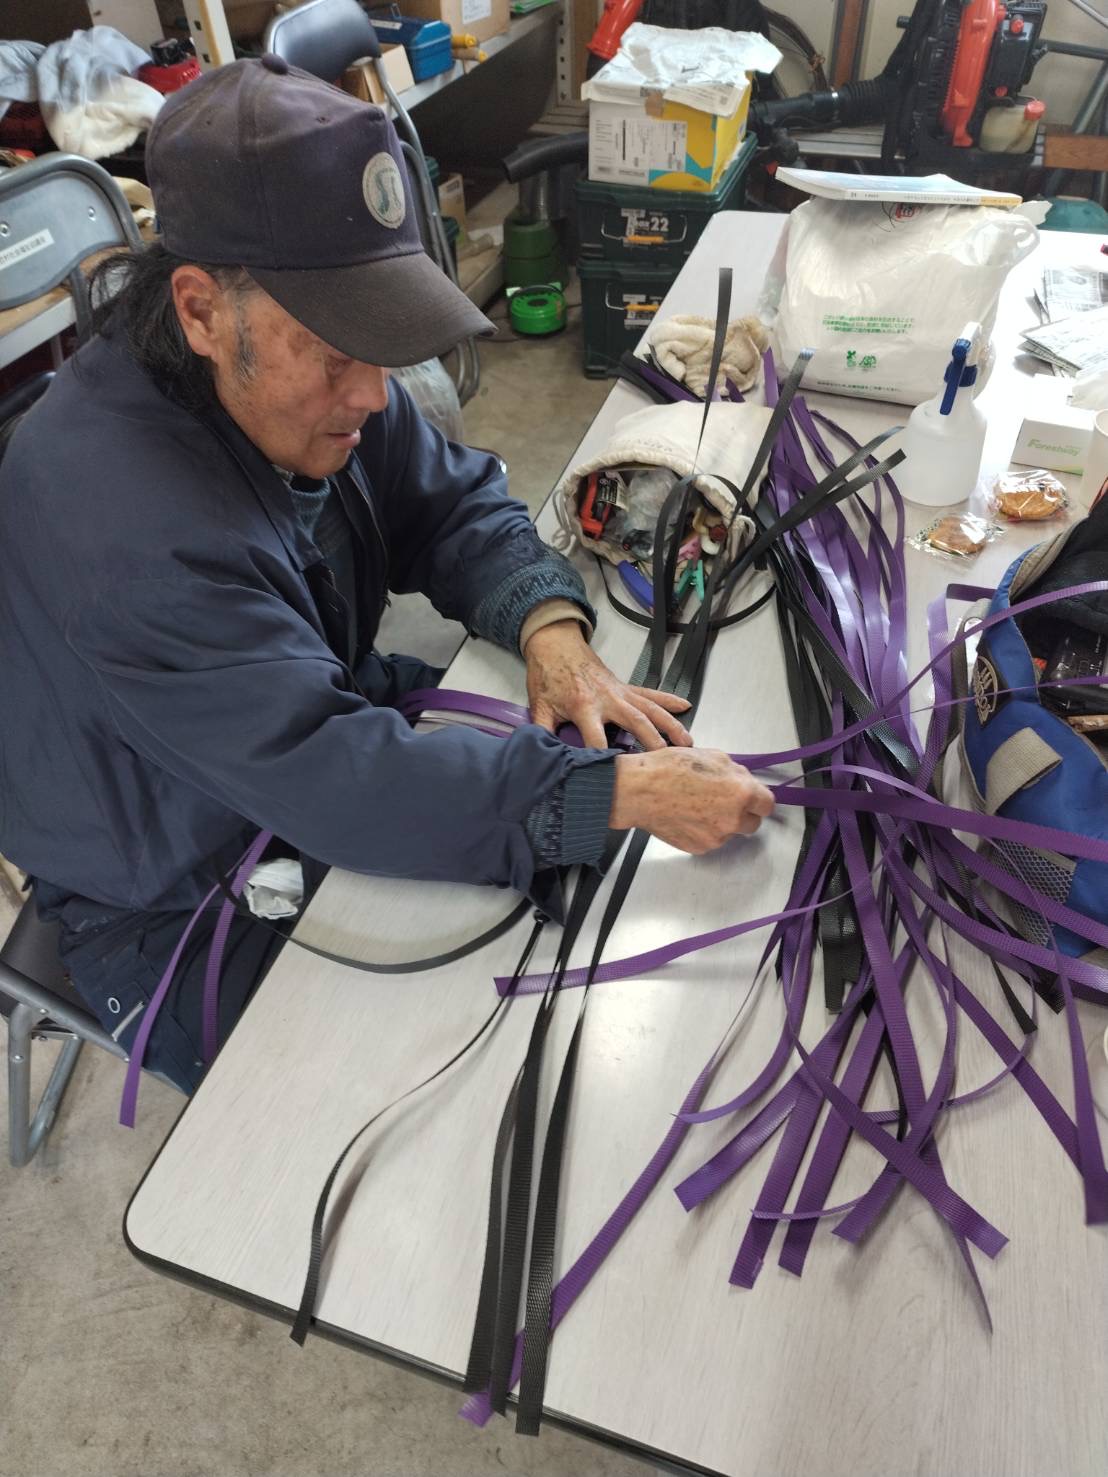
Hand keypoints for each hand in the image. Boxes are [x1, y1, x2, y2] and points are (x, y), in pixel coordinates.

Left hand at [524, 619, 691, 750]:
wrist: (554, 644)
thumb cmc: (547, 675)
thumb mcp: (539, 707)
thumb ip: (542, 734)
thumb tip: (542, 759)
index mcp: (584, 706)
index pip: (596, 740)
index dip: (603, 760)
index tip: (612, 777)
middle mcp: (607, 699)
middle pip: (636, 723)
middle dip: (652, 742)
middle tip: (666, 762)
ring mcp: (619, 692)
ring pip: (650, 709)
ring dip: (670, 724)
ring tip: (686, 743)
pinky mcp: (624, 686)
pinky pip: (649, 693)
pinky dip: (667, 699)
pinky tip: (685, 706)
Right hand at [609, 748, 774, 852]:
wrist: (639, 791)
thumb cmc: (669, 769)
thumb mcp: (711, 755)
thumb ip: (735, 771)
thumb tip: (744, 780)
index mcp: (741, 792)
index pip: (767, 804)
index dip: (758, 799)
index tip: (752, 798)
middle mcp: (733, 818)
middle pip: (753, 823)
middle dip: (742, 812)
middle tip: (723, 800)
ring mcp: (716, 836)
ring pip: (730, 832)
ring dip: (721, 821)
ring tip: (697, 805)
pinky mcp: (700, 847)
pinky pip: (710, 839)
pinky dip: (704, 830)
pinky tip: (687, 815)